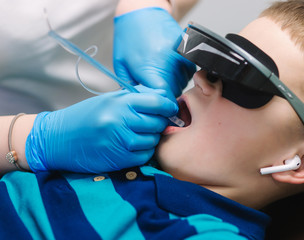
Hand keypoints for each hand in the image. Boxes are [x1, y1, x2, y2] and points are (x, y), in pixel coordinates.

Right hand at [25, 86, 177, 172]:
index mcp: (120, 103)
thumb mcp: (109, 100)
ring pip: (152, 140)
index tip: (169, 108)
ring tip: (140, 135)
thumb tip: (162, 98)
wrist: (58, 139)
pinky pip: (144, 156)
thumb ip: (135, 98)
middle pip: (157, 122)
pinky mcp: (118, 159)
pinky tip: (135, 146)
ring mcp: (119, 141)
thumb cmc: (86, 116)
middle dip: (159, 123)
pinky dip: (144, 152)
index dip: (168, 105)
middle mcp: (120, 121)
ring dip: (151, 138)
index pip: (157, 102)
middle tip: (153, 123)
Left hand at [113, 7, 195, 100]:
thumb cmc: (129, 38)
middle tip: (154, 88)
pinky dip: (179, 75)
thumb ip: (132, 89)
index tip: (157, 109)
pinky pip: (187, 74)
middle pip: (173, 93)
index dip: (161, 107)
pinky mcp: (187, 53)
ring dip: (172, 85)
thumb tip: (141, 105)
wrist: (142, 12)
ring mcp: (180, 57)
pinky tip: (168, 68)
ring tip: (160, 74)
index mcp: (151, 68)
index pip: (163, 99)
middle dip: (164, 96)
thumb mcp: (122, 66)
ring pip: (181, 84)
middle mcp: (169, 64)